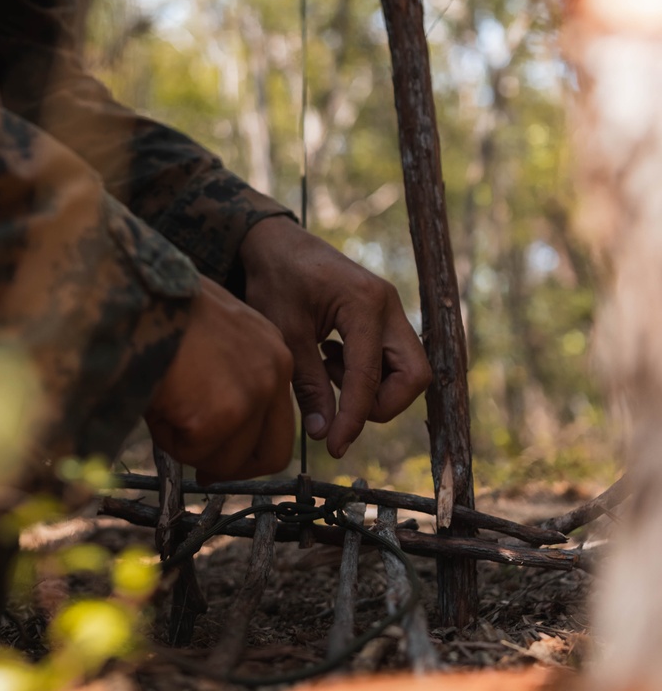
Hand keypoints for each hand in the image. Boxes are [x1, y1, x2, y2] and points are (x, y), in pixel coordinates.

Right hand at [145, 277, 294, 482]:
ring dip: (191, 448)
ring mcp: (249, 398)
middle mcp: (272, 375)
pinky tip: (154, 402)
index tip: (222, 455)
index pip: (281, 422)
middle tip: (203, 469)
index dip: (250, 447)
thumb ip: (231, 371)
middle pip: (272, 454)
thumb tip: (220, 423)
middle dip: (234, 468)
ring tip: (162, 408)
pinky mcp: (217, 418)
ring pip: (226, 460)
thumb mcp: (216, 329)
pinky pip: (191, 452)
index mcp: (274, 351)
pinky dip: (167, 438)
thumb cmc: (164, 303)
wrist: (139, 292)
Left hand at [239, 216, 430, 458]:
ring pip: (409, 370)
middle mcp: (388, 304)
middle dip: (382, 403)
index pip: (369, 377)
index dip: (353, 418)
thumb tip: (323, 433)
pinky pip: (394, 358)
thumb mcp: (286, 335)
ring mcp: (391, 308)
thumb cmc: (276, 280)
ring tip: (327, 368)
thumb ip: (308, 385)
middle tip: (340, 404)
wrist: (275, 244)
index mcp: (364, 303)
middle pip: (415, 375)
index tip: (333, 447)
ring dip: (373, 386)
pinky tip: (331, 358)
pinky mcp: (384, 315)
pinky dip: (369, 372)